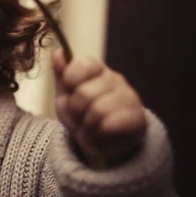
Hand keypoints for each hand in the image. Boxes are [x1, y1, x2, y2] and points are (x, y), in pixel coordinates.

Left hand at [52, 48, 146, 165]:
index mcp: (96, 69)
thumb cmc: (82, 115)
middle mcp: (115, 78)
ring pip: (98, 110)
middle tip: (78, 118)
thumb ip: (60, 74)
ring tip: (88, 129)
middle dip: (75, 111)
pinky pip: (111, 124)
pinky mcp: (137, 117)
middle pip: (84, 93)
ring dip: (86, 126)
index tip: (69, 94)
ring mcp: (129, 97)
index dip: (69, 82)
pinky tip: (100, 135)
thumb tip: (58, 52)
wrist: (101, 144)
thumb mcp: (65, 95)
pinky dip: (99, 134)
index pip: (82, 64)